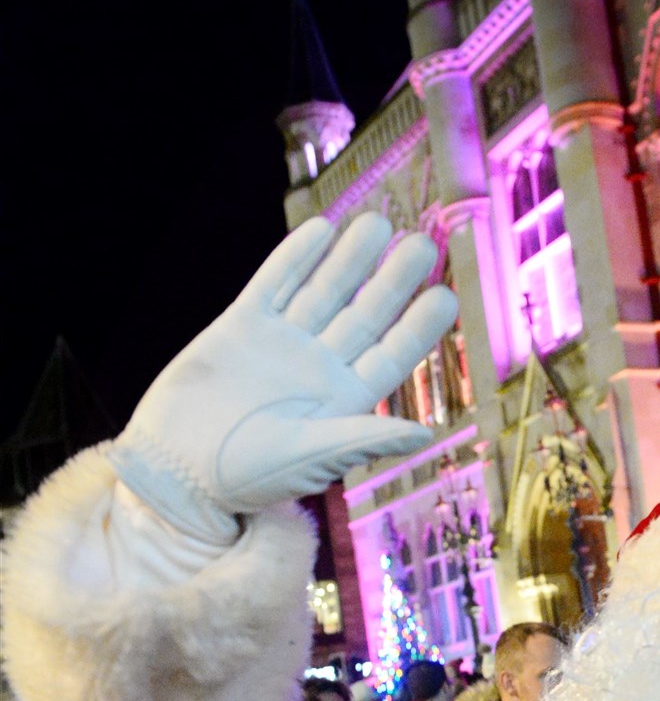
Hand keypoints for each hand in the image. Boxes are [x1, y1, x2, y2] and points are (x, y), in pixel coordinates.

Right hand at [109, 215, 458, 541]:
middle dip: (392, 281)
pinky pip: (273, 285)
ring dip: (350, 259)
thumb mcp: (310, 458)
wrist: (174, 470)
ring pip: (323, 292)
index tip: (444, 295)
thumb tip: (425, 435)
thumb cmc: (245, 477)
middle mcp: (318, 368)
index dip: (417, 327)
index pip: (390, 356)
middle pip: (364, 314)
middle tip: (421, 246)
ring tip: (378, 223)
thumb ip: (363, 438)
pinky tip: (322, 229)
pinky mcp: (240, 327)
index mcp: (343, 401)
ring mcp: (281, 344)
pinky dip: (295, 258)